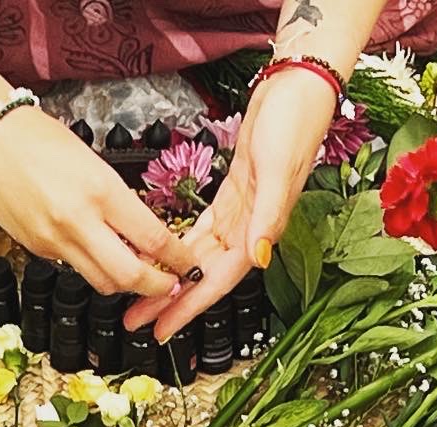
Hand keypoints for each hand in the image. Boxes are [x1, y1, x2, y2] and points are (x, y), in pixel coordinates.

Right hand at [0, 106, 195, 296]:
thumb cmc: (40, 140)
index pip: (152, 238)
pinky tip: (98, 254)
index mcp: (101, 191)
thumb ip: (119, 203)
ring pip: (103, 282)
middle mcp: (79, 222)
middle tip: (169, 287)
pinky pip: (75, 269)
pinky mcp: (39, 250)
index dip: (177, 260)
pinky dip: (93, 267)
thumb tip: (144, 235)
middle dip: (156, 288)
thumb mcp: (95, 163)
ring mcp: (56, 240)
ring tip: (138, 275)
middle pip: (129, 276)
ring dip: (125, 284)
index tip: (188, 267)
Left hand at [125, 67, 335, 339]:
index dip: (190, 307)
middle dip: (171, 302)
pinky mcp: (232, 198)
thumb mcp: (278, 171)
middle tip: (138, 320)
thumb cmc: (293, 123)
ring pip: (198, 259)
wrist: (297, 88)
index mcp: (259, 230)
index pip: (218, 280)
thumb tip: (258, 258)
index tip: (164, 328)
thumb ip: (268, 217)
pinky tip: (162, 259)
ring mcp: (239, 216)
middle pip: (203, 277)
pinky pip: (201, 235)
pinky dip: (180, 249)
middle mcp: (248, 230)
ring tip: (143, 299)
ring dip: (172, 280)